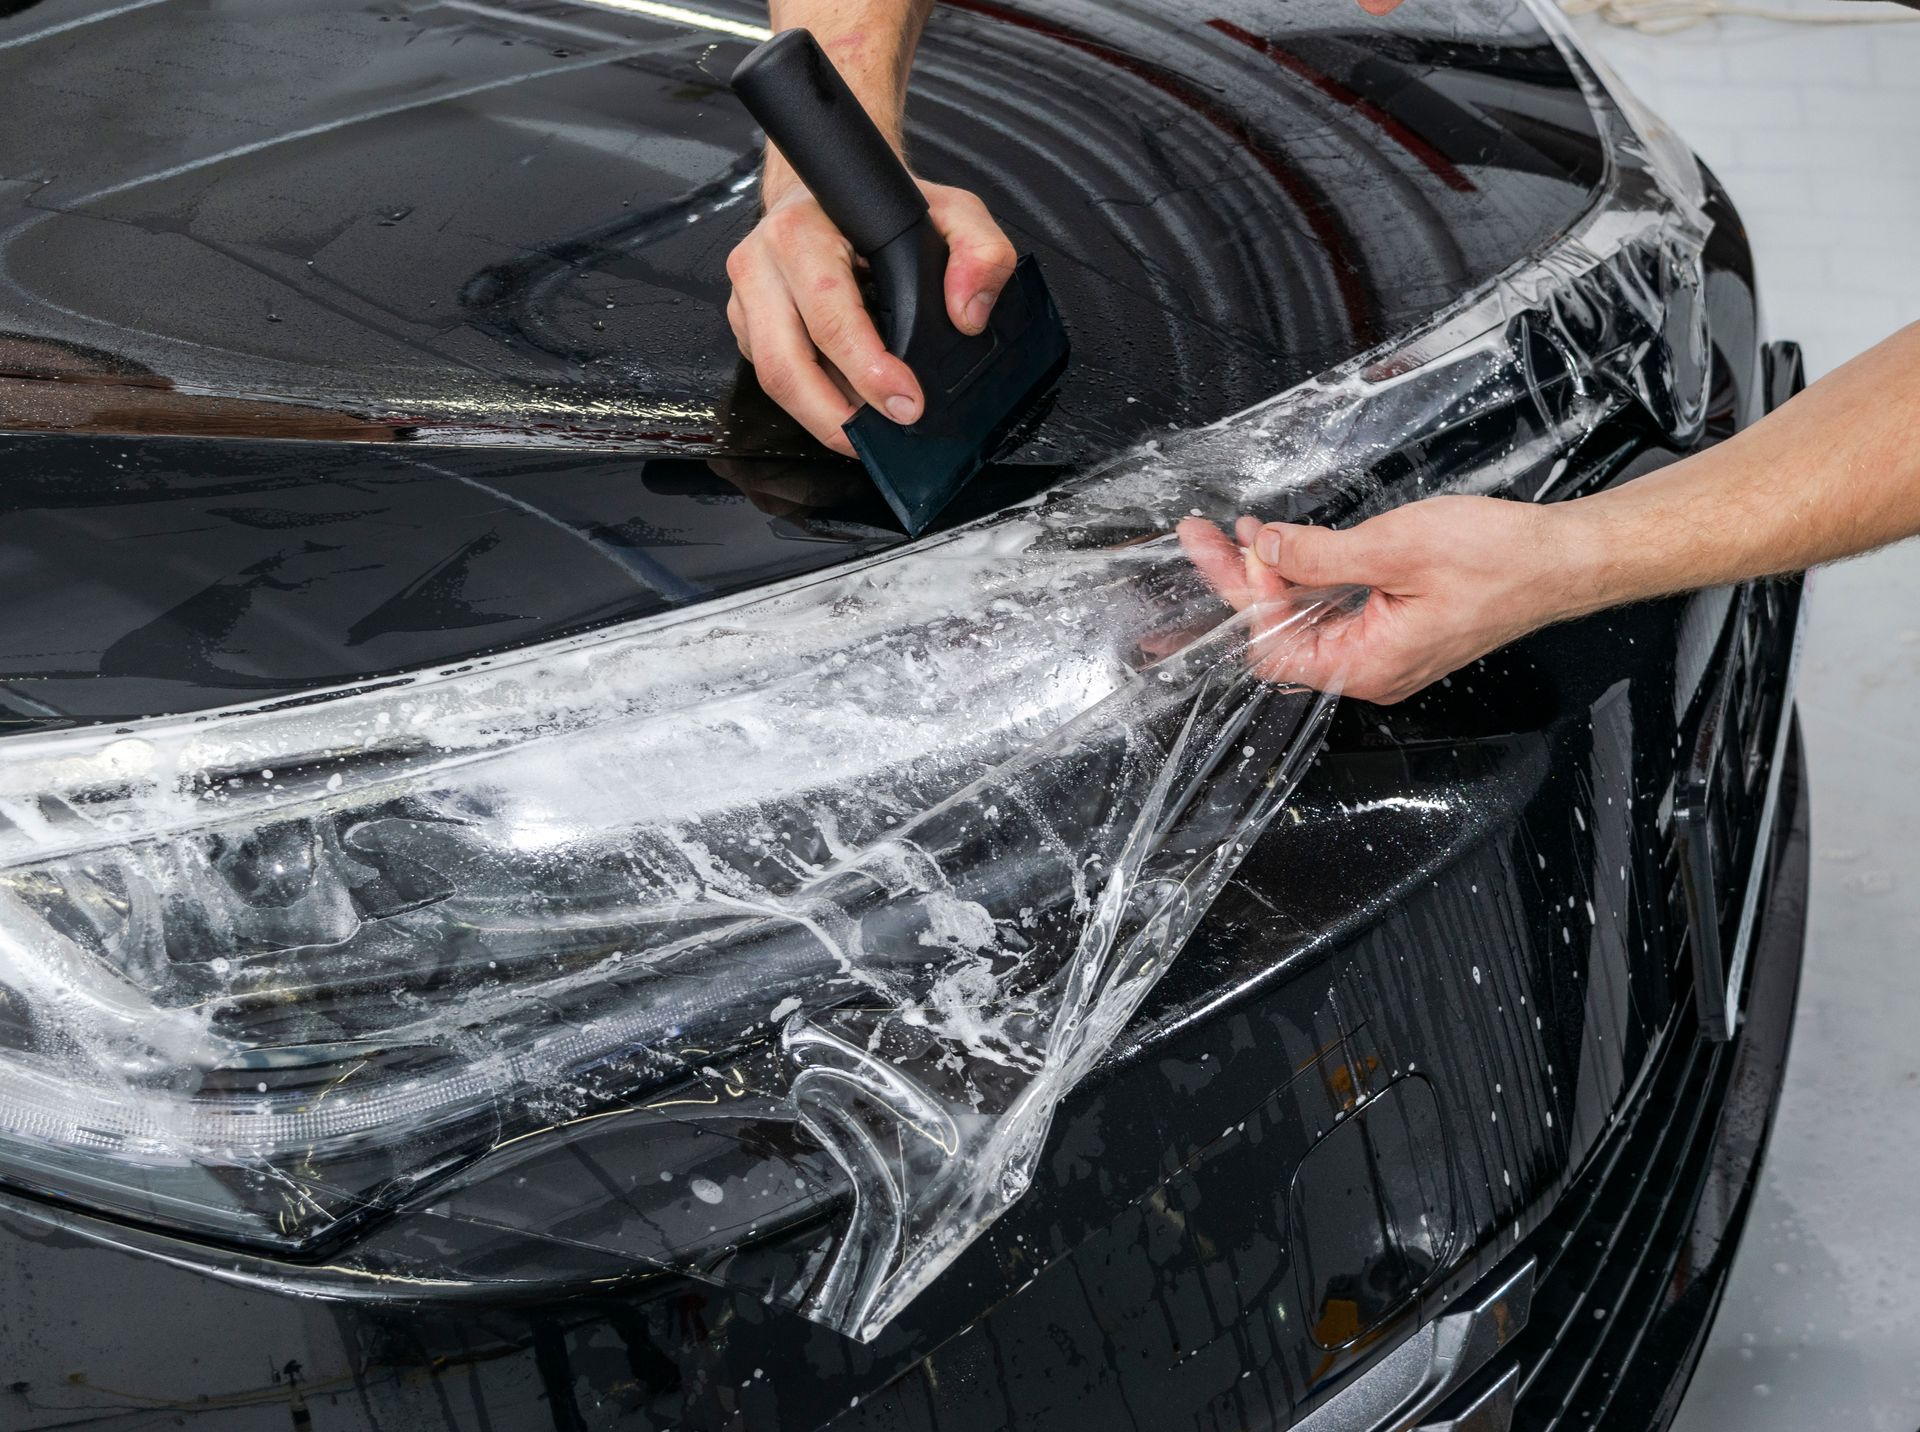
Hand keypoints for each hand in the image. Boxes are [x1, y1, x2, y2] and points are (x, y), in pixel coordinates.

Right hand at [724, 173, 1016, 456]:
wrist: (828, 191)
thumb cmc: (880, 205)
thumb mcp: (950, 211)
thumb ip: (980, 251)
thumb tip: (968, 313)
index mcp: (802, 233)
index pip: (829, 316)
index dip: (868, 370)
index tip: (906, 403)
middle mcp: (762, 264)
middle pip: (785, 364)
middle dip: (835, 416)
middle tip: (879, 439)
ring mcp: (747, 297)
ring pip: (773, 378)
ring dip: (821, 417)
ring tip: (866, 434)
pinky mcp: (747, 322)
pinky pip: (772, 374)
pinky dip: (811, 400)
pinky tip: (848, 405)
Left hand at [1177, 496, 1592, 704]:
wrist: (1564, 560)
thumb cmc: (1500, 561)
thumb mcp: (1396, 546)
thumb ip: (1321, 553)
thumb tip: (1265, 549)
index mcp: (1366, 665)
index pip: (1272, 645)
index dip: (1247, 596)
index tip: (1238, 545)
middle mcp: (1367, 668)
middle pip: (1278, 632)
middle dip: (1237, 581)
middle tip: (1203, 536)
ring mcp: (1380, 649)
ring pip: (1302, 618)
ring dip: (1268, 575)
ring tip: (1232, 534)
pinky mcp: (1392, 627)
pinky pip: (1333, 609)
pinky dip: (1304, 576)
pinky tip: (1284, 545)